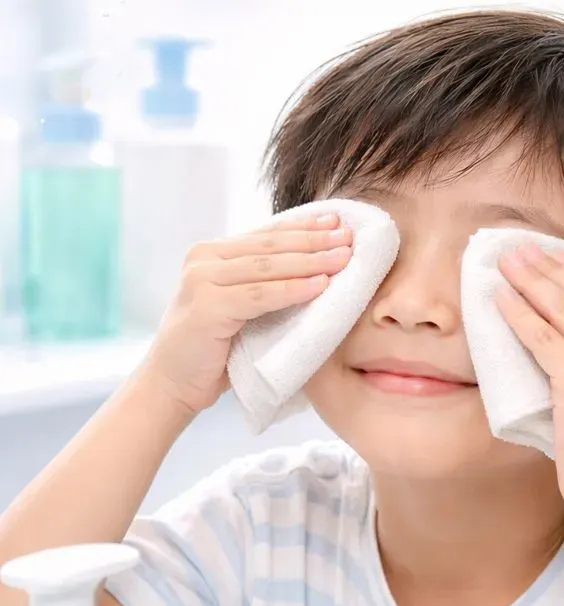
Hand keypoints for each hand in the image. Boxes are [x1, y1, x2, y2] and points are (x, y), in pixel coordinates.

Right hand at [137, 213, 352, 414]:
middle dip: (314, 240)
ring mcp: (202, 280)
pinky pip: (260, 296)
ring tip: (343, 259)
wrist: (171, 383)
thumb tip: (317, 262)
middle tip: (350, 238)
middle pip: (270, 245)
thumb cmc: (212, 348)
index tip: (338, 222)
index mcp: (211, 253)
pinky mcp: (207, 307)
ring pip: (268, 267)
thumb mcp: (238, 304)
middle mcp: (203, 259)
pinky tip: (320, 285)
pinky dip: (292, 290)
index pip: (266, 234)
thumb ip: (261, 281)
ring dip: (310, 261)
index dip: (304, 226)